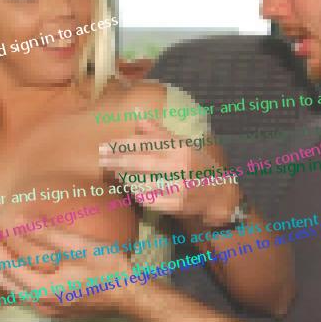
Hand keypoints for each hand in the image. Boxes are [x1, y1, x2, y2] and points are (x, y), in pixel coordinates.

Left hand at [0, 226, 131, 318]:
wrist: (127, 290)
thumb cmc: (106, 267)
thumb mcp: (77, 244)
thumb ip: (46, 234)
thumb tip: (22, 221)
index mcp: (44, 289)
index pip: (8, 267)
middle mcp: (42, 303)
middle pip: (6, 282)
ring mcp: (49, 308)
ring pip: (14, 290)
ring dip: (4, 268)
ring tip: (0, 248)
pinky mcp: (56, 308)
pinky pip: (26, 293)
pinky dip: (17, 277)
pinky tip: (21, 264)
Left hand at [99, 118, 239, 225]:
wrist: (218, 192)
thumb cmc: (196, 164)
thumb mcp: (182, 143)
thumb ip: (159, 132)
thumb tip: (138, 117)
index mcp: (181, 148)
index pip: (147, 143)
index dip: (125, 144)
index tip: (108, 144)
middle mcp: (181, 166)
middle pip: (142, 162)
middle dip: (119, 159)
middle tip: (102, 157)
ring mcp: (179, 187)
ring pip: (144, 181)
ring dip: (125, 176)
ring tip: (113, 169)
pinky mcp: (177, 205)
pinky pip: (150, 199)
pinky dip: (137, 192)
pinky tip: (128, 187)